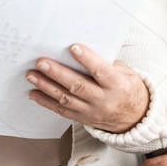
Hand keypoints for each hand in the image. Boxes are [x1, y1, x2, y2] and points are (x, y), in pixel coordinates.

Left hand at [26, 43, 149, 133]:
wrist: (134, 118)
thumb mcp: (126, 73)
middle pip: (78, 86)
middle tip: (41, 62)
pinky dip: (46, 102)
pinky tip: (34, 93)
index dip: (87, 59)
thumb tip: (81, 51)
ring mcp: (92, 111)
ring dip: (46, 86)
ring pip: (66, 99)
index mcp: (117, 85)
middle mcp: (104, 100)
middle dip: (57, 73)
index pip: (101, 71)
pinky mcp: (83, 119)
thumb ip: (107, 63)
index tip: (73, 47)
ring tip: (32, 75)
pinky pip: (62, 111)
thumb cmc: (127, 88)